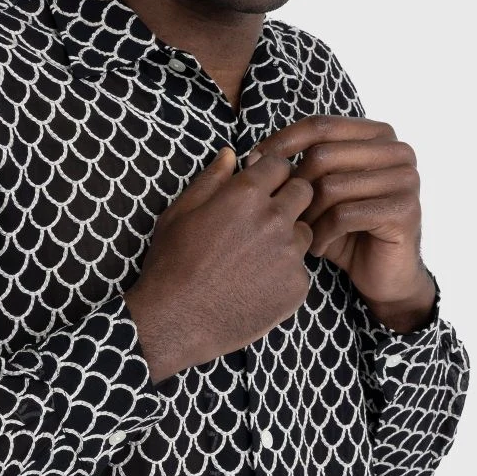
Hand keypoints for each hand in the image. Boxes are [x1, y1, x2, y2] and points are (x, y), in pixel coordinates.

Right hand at [124, 145, 316, 382]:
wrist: (176, 322)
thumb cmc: (171, 265)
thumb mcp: (179, 214)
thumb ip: (210, 180)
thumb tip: (230, 154)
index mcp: (245, 194)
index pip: (281, 164)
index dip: (270, 174)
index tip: (261, 187)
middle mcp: (274, 219)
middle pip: (304, 192)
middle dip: (288, 198)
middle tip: (263, 219)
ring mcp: (289, 254)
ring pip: (305, 231)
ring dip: (288, 237)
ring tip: (256, 257)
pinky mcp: (297, 286)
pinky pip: (300, 269)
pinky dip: (283, 274)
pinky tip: (256, 284)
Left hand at [246, 115, 435, 323]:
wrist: (382, 274)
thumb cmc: (345, 230)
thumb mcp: (318, 192)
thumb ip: (296, 168)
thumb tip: (254, 156)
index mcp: (378, 135)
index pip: (320, 125)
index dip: (282, 142)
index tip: (253, 163)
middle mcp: (398, 150)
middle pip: (322, 156)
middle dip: (296, 189)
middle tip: (287, 216)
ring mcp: (406, 178)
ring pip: (331, 187)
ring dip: (307, 216)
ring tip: (302, 234)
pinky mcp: (405, 210)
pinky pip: (344, 215)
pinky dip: (322, 235)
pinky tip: (317, 248)